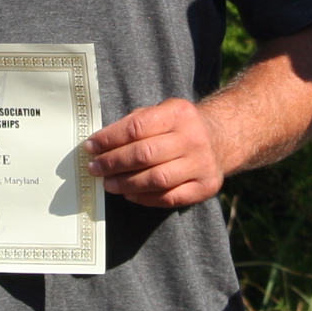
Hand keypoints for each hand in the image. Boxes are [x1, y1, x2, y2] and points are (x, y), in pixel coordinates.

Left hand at [84, 98, 226, 208]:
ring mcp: (201, 164)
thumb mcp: (162, 112)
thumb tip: (99, 144)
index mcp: (178, 114)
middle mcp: (193, 138)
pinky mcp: (205, 186)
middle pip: (144, 154)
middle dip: (113, 163)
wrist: (221, 138)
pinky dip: (144, 198)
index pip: (136, 127)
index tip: (90, 147)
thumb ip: (135, 123)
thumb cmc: (179, 126)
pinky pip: (169, 197)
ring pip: (156, 179)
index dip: (109, 139)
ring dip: (126, 183)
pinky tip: (129, 194)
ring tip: (108, 184)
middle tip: (94, 168)